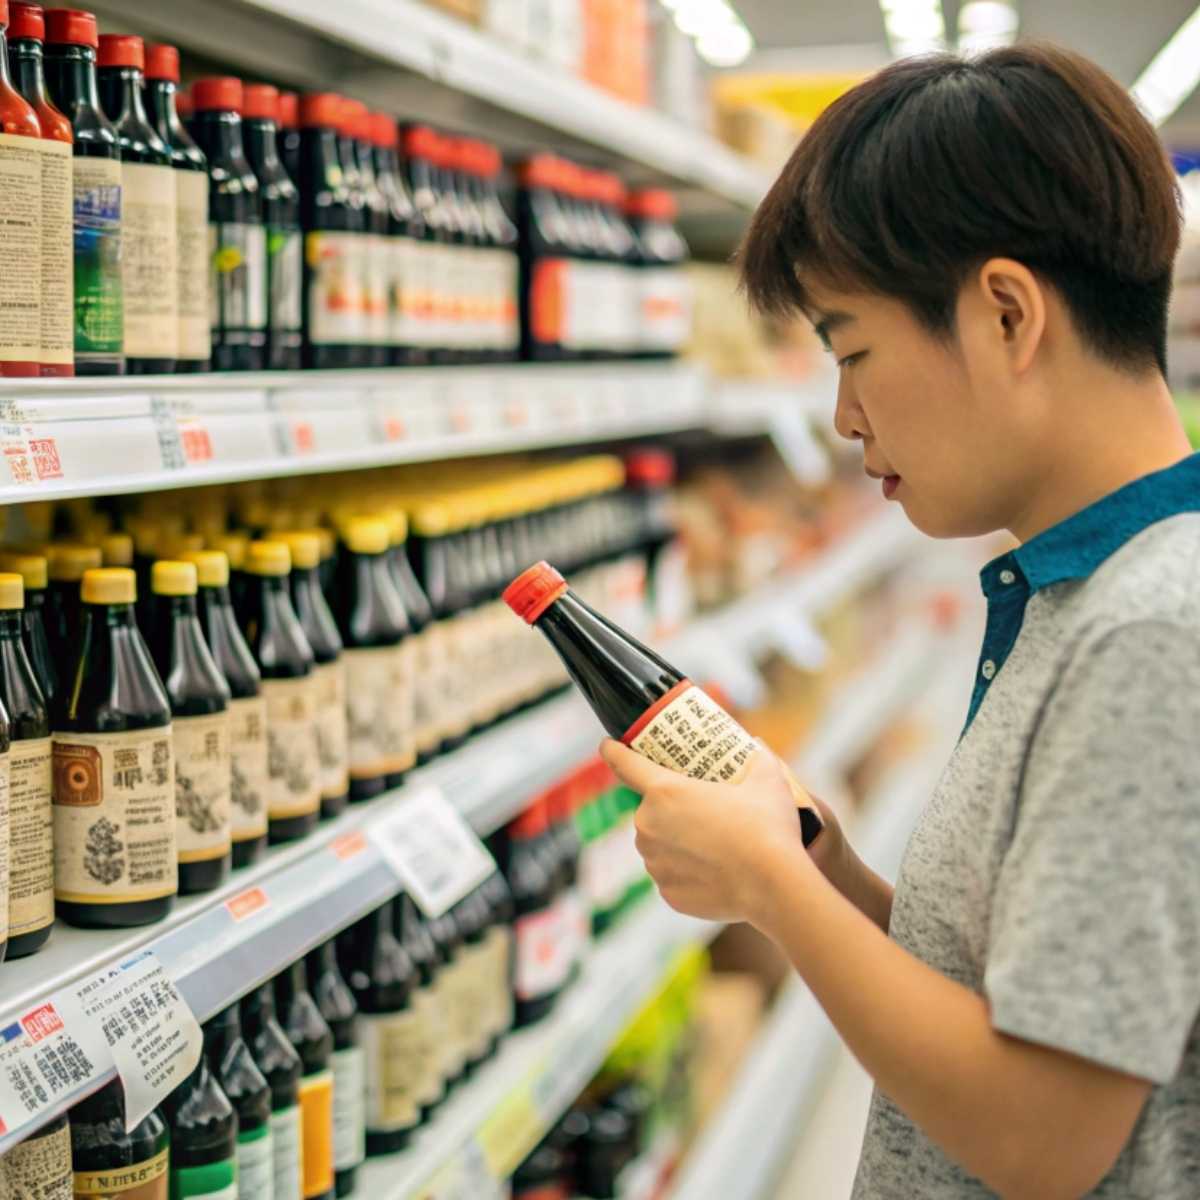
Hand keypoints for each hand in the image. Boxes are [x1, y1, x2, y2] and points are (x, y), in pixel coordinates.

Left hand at [599, 738, 816, 925]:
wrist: (774, 885)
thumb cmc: (767, 827)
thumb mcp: (766, 779)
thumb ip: (757, 759)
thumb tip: (757, 748)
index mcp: (665, 792)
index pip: (626, 765)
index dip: (614, 752)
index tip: (606, 745)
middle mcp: (649, 826)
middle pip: (650, 811)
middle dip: (670, 810)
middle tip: (703, 810)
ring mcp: (655, 863)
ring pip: (657, 846)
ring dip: (675, 842)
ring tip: (713, 844)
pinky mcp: (667, 893)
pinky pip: (670, 875)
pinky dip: (686, 872)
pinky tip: (713, 871)